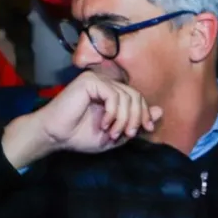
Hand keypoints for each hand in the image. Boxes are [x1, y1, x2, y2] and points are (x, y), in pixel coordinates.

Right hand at [2, 71, 161, 168]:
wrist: (56, 136)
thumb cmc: (81, 136)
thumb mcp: (116, 134)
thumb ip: (136, 123)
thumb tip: (160, 110)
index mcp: (113, 94)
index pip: (138, 97)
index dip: (145, 113)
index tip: (146, 129)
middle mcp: (107, 83)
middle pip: (135, 95)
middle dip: (136, 117)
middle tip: (128, 134)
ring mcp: (98, 80)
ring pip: (126, 96)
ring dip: (123, 119)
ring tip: (113, 133)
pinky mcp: (90, 81)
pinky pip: (113, 95)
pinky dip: (113, 113)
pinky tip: (104, 124)